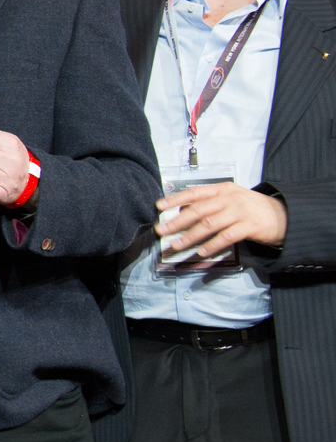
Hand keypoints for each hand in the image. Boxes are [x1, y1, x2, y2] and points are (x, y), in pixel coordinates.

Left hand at [155, 181, 286, 262]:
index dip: (175, 199)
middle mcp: (229, 198)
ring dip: (190, 236)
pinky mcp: (249, 226)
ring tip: (177, 245)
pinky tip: (202, 252)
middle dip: (177, 221)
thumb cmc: (251, 207)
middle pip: (198, 210)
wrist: (283, 215)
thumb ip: (210, 203)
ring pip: (209, 224)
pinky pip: (226, 237)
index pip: (194, 193)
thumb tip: (183, 212)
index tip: (159, 207)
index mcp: (222, 190)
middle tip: (162, 230)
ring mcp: (240, 212)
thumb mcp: (231, 198)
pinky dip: (212, 245)